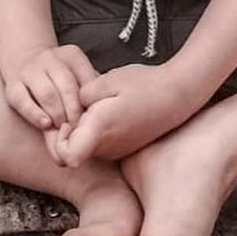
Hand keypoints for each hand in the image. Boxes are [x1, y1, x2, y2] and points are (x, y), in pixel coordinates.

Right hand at [3, 45, 97, 133]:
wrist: (25, 60)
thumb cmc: (60, 78)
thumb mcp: (79, 75)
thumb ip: (91, 90)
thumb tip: (103, 115)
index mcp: (72, 55)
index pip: (87, 79)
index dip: (91, 104)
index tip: (94, 121)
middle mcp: (50, 59)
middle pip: (67, 87)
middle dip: (75, 113)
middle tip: (79, 131)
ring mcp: (29, 70)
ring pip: (47, 94)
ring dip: (58, 116)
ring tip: (64, 130)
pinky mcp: (12, 85)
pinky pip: (22, 101)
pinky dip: (35, 114)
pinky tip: (46, 125)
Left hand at [54, 63, 191, 165]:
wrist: (179, 95)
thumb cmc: (144, 85)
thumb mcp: (107, 80)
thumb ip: (81, 95)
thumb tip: (72, 107)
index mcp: (99, 131)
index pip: (65, 156)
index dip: (57, 139)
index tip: (65, 118)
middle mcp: (106, 149)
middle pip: (72, 151)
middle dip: (69, 131)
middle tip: (82, 105)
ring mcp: (116, 151)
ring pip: (87, 148)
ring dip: (85, 131)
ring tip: (99, 105)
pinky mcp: (125, 149)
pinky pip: (102, 145)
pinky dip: (99, 132)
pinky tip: (111, 111)